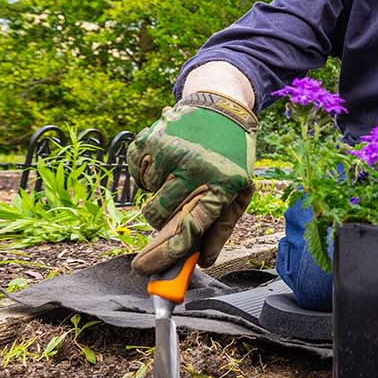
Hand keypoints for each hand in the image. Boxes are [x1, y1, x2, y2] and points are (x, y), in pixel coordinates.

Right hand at [128, 90, 257, 275]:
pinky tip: (169, 162)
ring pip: (146, 196)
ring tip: (179, 176)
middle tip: (168, 213)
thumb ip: (222, 227)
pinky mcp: (150, 140)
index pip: (191, 226)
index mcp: (222, 183)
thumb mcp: (240, 191)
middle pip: (158, 215)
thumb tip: (202, 261)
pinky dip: (149, 175)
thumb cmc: (231, 158)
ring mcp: (169, 152)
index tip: (147, 268)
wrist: (222, 108)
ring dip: (158, 194)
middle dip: (158, 222)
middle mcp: (194, 167)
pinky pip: (137, 175)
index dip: (167, 252)